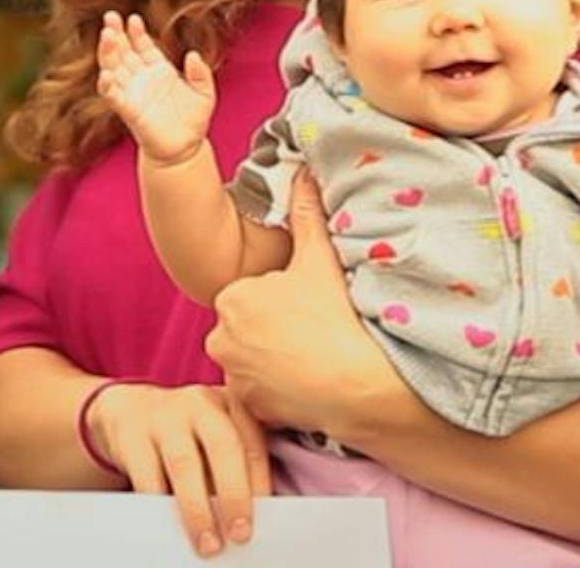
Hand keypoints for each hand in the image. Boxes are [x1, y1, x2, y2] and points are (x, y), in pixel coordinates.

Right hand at [87, 382, 269, 558]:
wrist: (128, 410)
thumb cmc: (185, 431)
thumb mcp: (215, 431)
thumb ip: (236, 460)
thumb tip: (254, 511)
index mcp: (229, 402)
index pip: (252, 443)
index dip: (260, 482)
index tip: (265, 515)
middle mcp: (199, 404)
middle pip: (223, 447)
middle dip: (234, 494)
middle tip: (240, 534)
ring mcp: (164, 417)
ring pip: (184, 464)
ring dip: (198, 509)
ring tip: (207, 542)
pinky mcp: (132, 436)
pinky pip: (148, 476)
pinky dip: (161, 504)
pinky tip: (170, 524)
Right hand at [96, 11, 215, 164]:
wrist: (185, 149)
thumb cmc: (193, 121)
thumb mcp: (205, 93)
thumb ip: (201, 73)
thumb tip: (193, 55)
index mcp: (159, 70)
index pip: (143, 46)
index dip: (137, 32)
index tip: (133, 18)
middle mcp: (142, 79)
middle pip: (124, 52)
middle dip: (116, 34)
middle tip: (110, 17)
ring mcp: (133, 93)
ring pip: (114, 68)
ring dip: (108, 52)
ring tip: (107, 35)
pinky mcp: (129, 110)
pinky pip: (113, 95)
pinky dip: (107, 84)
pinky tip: (106, 73)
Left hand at [207, 168, 399, 439]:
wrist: (359, 383)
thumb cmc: (338, 317)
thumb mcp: (321, 257)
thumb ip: (306, 212)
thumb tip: (302, 169)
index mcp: (232, 297)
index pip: (251, 296)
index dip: (281, 300)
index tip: (308, 307)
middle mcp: (220, 339)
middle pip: (247, 329)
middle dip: (272, 330)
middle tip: (312, 331)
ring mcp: (235, 378)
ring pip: (252, 362)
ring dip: (273, 361)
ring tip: (312, 357)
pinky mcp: (251, 410)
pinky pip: (261, 395)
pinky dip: (279, 391)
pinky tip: (307, 383)